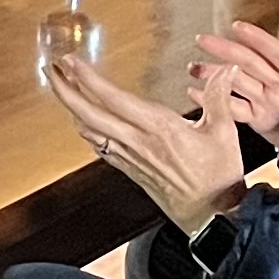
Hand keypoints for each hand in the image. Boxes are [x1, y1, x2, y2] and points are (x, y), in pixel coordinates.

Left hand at [46, 53, 247, 231]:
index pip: (113, 99)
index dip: (88, 79)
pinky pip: (99, 147)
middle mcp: (138, 142)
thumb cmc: (219, 178)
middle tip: (52, 69)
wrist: (212, 217)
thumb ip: (219, 97)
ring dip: (72, 107)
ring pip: (90, 130)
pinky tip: (82, 122)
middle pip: (90, 113)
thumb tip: (226, 70)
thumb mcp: (224, 133)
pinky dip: (86, 130)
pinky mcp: (130, 171)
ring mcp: (130, 158)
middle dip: (66, 90)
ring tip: (62, 87)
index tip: (70, 61)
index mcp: (159, 128)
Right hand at [188, 23, 278, 166]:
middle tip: (203, 40)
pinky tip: (196, 95)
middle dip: (228, 50)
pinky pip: (234, 108)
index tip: (239, 27)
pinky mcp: (260, 118)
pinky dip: (216, 101)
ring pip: (239, 82)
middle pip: (253, 63)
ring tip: (193, 68)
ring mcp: (270, 100)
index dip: (261, 42)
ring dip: (216, 74)